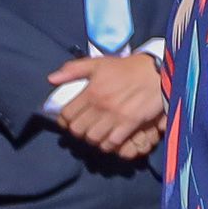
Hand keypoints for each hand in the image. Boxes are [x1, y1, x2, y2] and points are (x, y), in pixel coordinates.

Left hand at [50, 49, 167, 159]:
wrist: (157, 73)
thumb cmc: (126, 68)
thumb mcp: (98, 63)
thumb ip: (73, 70)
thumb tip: (51, 79)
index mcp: (91, 91)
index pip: (67, 115)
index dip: (64, 121)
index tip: (68, 121)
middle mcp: (101, 105)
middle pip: (78, 130)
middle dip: (77, 131)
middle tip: (82, 128)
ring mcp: (116, 116)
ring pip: (93, 138)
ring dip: (91, 139)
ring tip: (95, 134)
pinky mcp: (130, 124)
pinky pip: (111, 142)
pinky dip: (107, 144)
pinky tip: (109, 139)